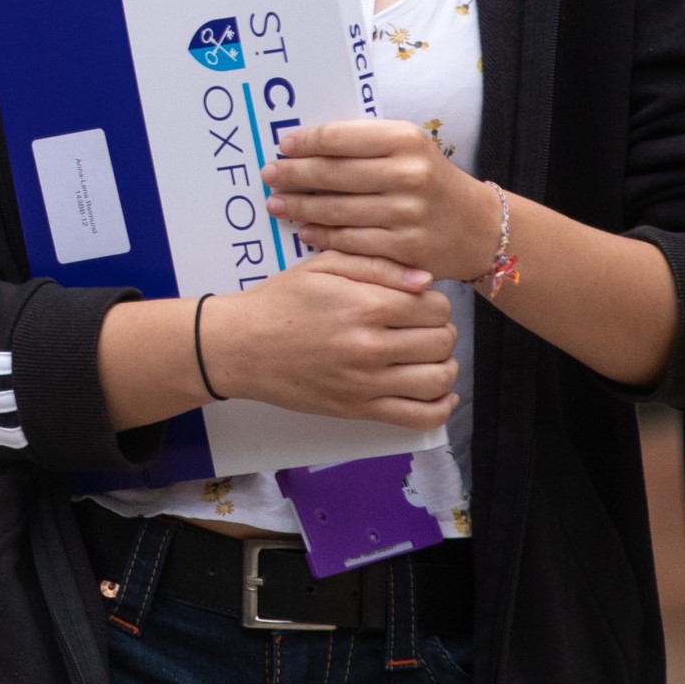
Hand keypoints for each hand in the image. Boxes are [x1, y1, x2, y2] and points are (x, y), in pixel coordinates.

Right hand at [198, 252, 459, 430]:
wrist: (240, 346)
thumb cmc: (280, 301)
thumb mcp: (324, 265)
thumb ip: (378, 266)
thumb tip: (426, 281)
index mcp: (366, 305)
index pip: (436, 307)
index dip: (435, 302)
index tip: (419, 303)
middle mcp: (371, 347)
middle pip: (442, 341)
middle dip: (441, 330)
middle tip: (422, 328)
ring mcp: (366, 383)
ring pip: (438, 379)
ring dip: (444, 366)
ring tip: (428, 356)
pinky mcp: (358, 410)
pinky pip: (418, 417)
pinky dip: (440, 408)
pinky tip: (438, 392)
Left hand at [265, 119, 502, 279]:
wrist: (476, 226)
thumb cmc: (430, 180)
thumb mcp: (408, 148)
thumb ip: (364, 144)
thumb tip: (303, 145)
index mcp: (406, 139)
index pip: (340, 138)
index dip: (305, 143)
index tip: (283, 147)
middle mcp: (408, 173)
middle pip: (333, 174)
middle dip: (293, 175)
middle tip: (269, 175)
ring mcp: (407, 213)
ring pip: (337, 209)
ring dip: (299, 207)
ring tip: (277, 204)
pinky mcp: (405, 248)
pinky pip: (350, 241)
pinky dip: (321, 235)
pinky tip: (304, 229)